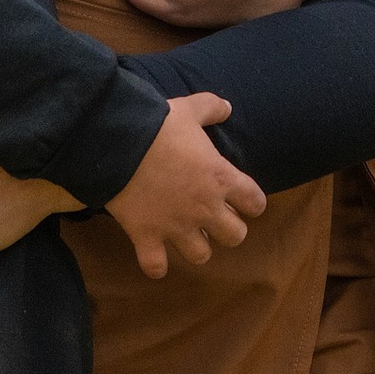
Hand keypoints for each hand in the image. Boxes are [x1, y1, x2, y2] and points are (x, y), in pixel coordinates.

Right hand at [100, 90, 265, 280]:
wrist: (119, 142)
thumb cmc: (158, 125)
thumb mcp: (189, 109)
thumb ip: (211, 107)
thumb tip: (227, 107)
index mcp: (221, 178)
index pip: (255, 203)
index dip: (250, 201)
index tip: (241, 198)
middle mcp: (205, 208)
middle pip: (235, 236)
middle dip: (227, 229)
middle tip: (213, 217)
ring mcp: (176, 227)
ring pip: (201, 255)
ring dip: (196, 246)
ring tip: (185, 234)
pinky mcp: (147, 237)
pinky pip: (156, 266)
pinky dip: (155, 264)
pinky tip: (154, 255)